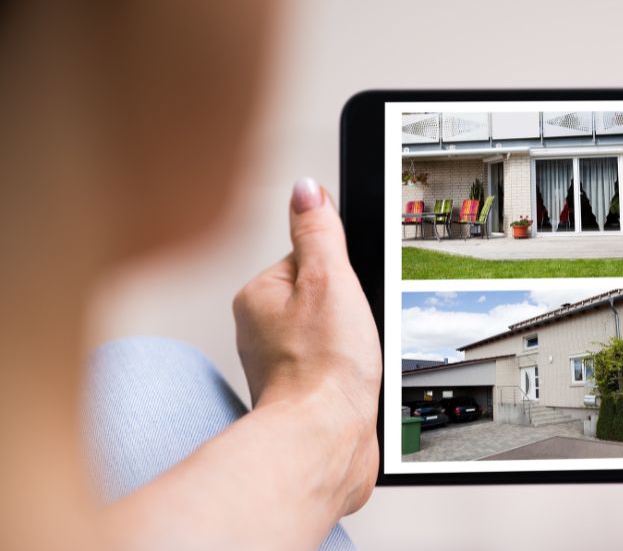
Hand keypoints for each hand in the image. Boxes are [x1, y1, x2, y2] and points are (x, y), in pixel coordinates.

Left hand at [233, 177, 379, 512]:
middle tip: (354, 330)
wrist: (324, 443)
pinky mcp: (301, 393)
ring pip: (330, 333)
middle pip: (322, 296)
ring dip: (351, 344)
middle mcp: (261, 330)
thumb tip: (306, 189)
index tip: (350, 293)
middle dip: (348, 311)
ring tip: (354, 359)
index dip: (341, 272)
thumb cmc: (322, 369)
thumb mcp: (330, 280)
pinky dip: (349, 372)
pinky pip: (333, 367)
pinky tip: (354, 381)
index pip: (309, 259)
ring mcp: (280, 364)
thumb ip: (319, 232)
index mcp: (257, 295)